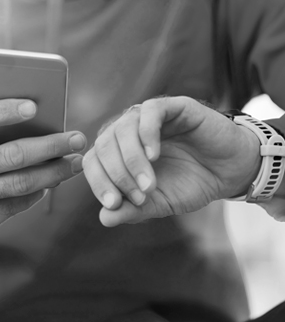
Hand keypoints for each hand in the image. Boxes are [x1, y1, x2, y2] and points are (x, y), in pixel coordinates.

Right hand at [0, 99, 85, 255]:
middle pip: (10, 155)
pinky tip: (53, 181)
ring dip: (54, 172)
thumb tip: (43, 120)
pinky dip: (39, 191)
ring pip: (20, 183)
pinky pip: (17, 204)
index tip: (34, 106)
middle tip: (77, 139)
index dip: (3, 111)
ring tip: (76, 162)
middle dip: (49, 146)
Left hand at [82, 96, 260, 226]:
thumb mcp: (160, 203)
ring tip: (148, 184)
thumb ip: (133, 209)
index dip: (98, 182)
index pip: (94, 160)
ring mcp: (148, 116)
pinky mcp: (173, 106)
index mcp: (119, 151)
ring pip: (123, 128)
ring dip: (132, 159)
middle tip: (137, 196)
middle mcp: (129, 130)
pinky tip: (154, 154)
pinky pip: (150, 111)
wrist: (231, 172)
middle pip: (104, 144)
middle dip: (117, 174)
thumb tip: (104, 218)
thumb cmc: (192, 183)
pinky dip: (147, 133)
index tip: (112, 204)